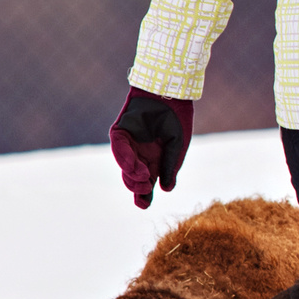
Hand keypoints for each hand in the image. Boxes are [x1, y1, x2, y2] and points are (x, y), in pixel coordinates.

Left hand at [111, 88, 195, 209]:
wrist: (170, 93)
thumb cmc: (177, 118)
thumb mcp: (178, 145)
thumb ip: (171, 166)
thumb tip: (166, 190)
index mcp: (156, 159)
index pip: (148, 182)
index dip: (145, 195)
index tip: (144, 205)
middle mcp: (141, 154)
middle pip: (134, 178)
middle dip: (137, 188)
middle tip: (144, 192)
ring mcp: (129, 144)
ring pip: (125, 166)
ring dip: (132, 175)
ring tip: (142, 180)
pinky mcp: (120, 132)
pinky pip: (119, 148)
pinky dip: (125, 159)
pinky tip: (134, 166)